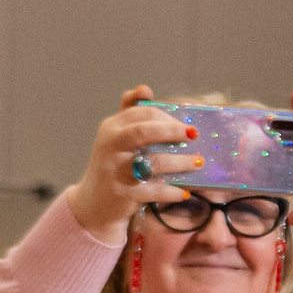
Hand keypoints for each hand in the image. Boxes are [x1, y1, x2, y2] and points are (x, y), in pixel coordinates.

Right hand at [62, 86, 198, 236]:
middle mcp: (111, 146)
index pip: (142, 112)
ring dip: (181, 162)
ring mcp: (117, 170)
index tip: (186, 125)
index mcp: (112, 127)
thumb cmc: (113, 164)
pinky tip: (185, 191)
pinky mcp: (126, 193)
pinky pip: (156, 190)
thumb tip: (145, 89)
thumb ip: (129, 112)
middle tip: (194, 135)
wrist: (94, 204)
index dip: (167, 117)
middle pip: (144, 131)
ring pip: (155, 162)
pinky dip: (173, 191)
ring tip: (198, 162)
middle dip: (173, 131)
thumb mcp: (116, 137)